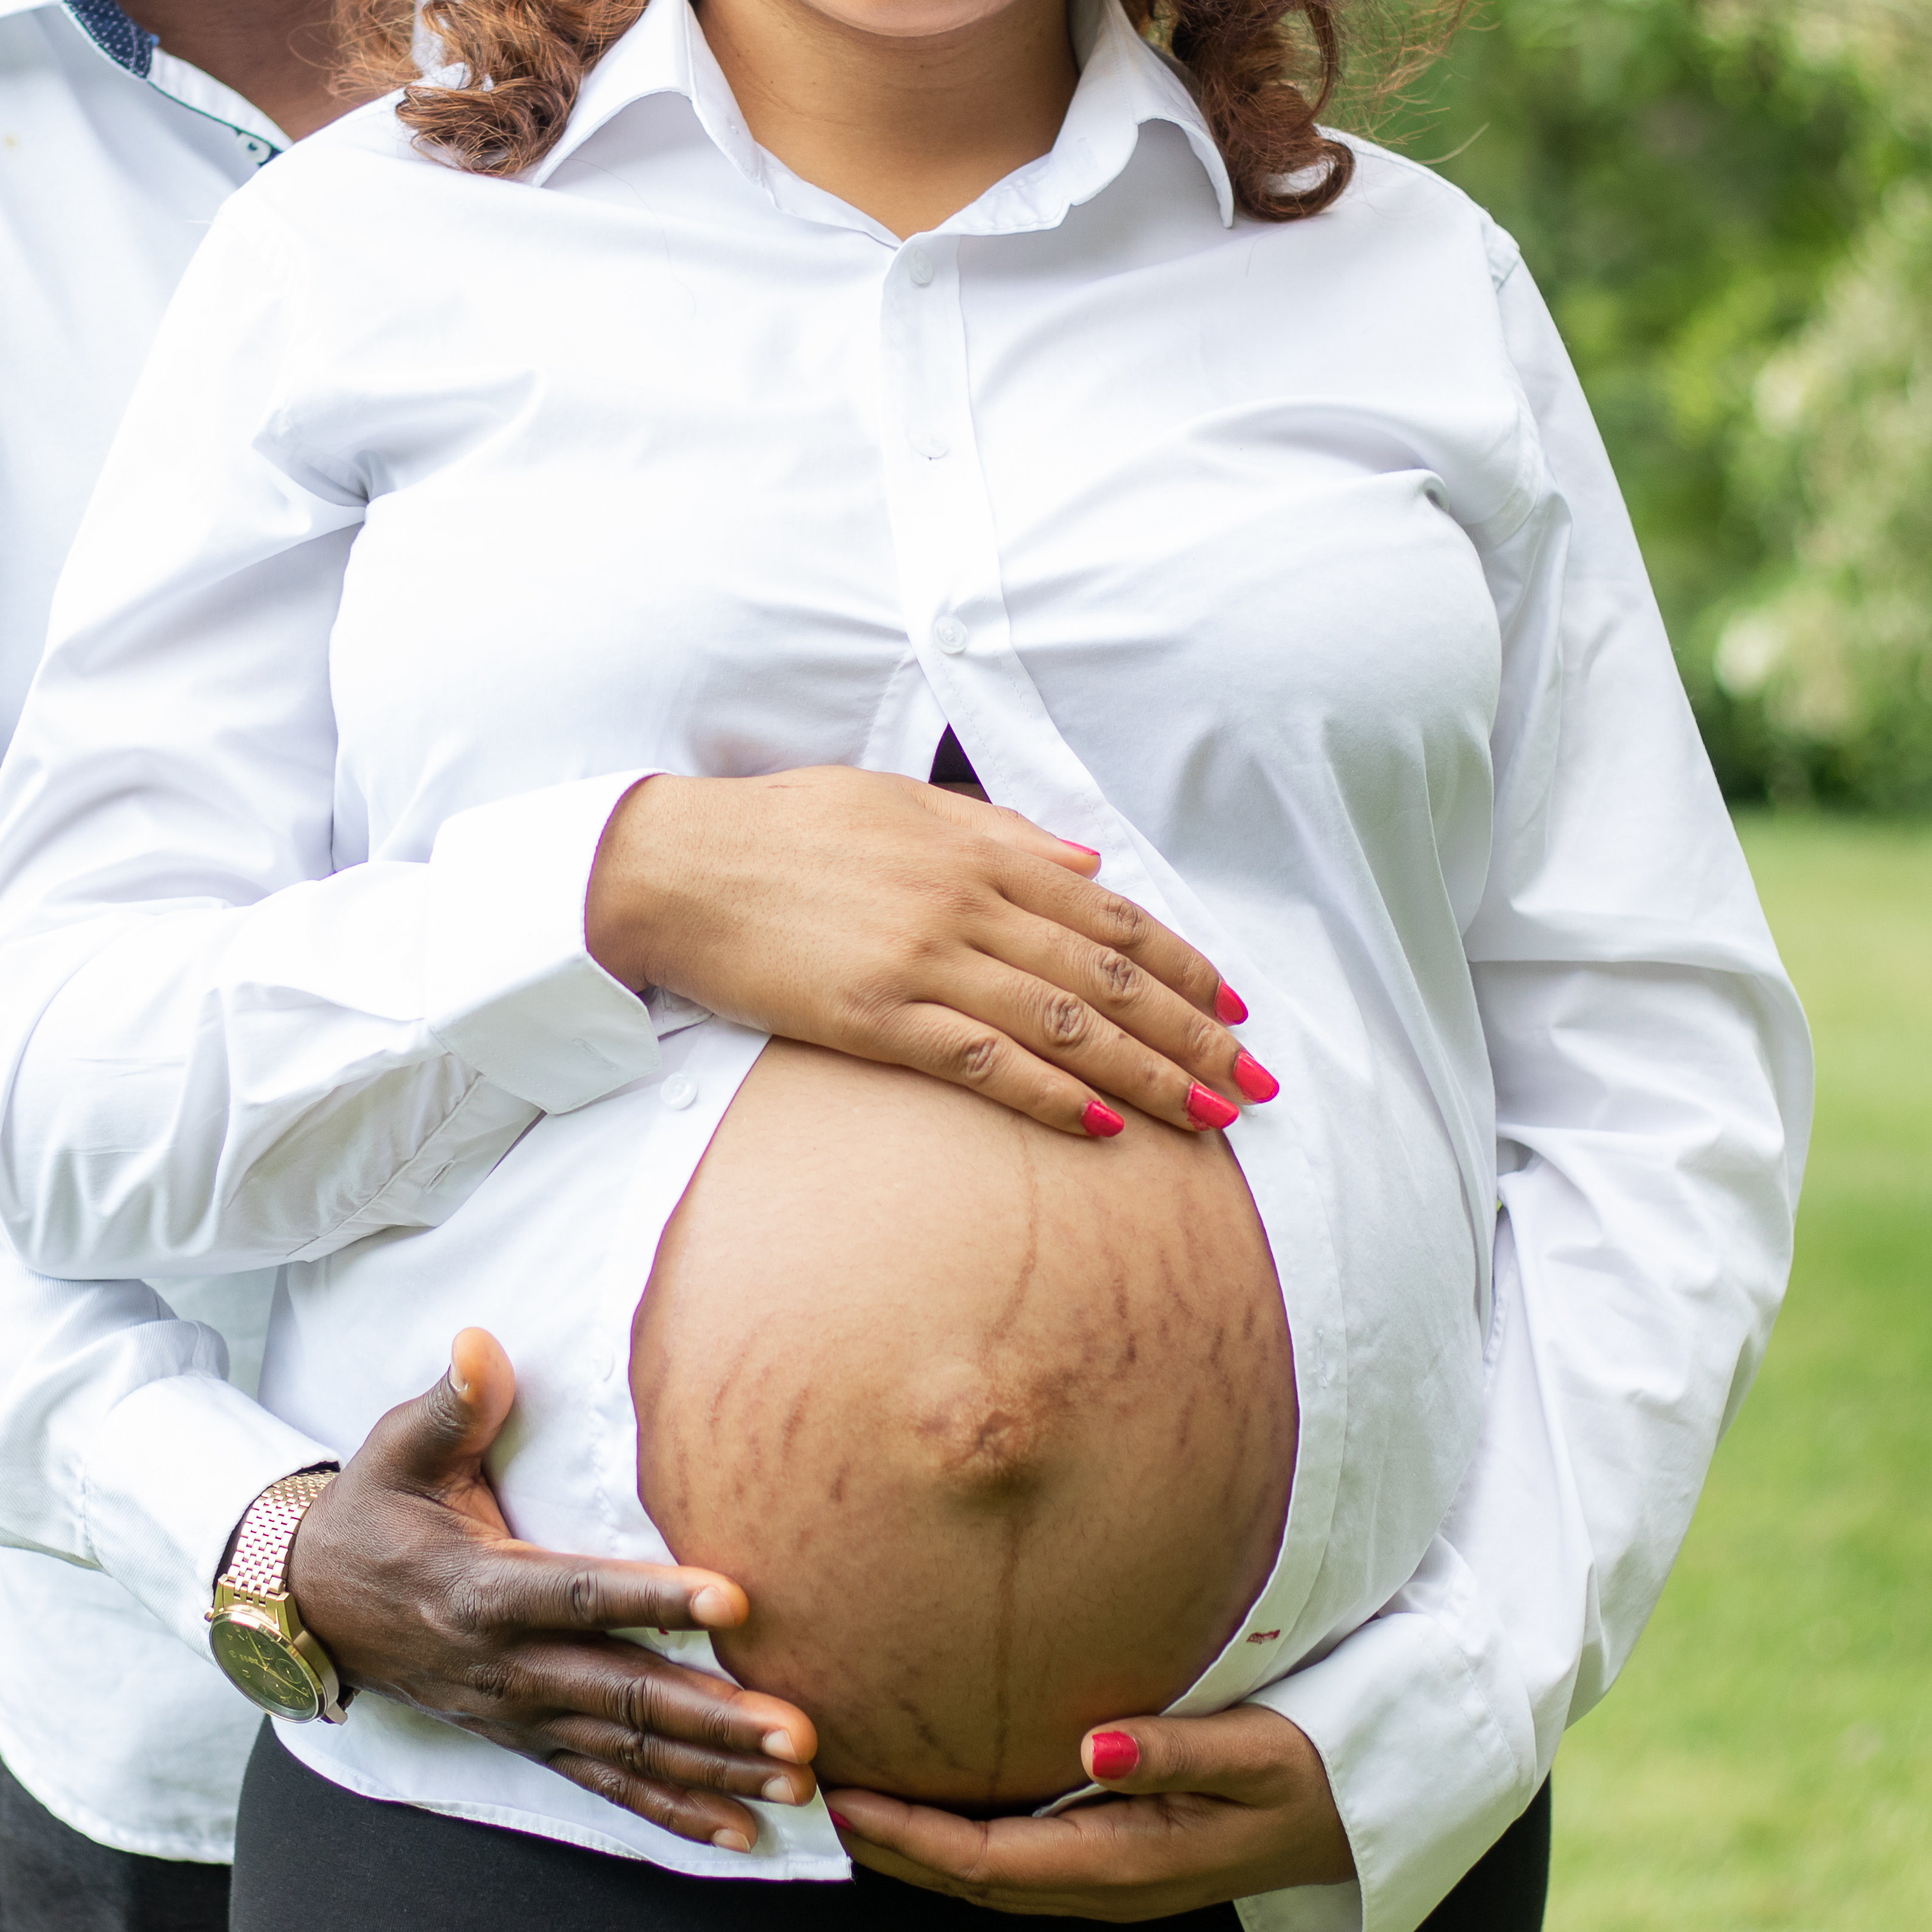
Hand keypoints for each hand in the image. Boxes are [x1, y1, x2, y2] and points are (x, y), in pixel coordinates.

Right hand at [283, 1329, 819, 1851]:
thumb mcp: (397, 1451)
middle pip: (623, 1694)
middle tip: (799, 1734)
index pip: (578, 1595)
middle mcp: (504, 1666)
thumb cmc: (373, 1515)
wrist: (312, 1607)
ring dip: (715, 1772)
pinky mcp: (527, 1741)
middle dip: (716, 1719)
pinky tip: (740, 1836)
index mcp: (479, 1589)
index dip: (654, 1599)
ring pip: (628, 1752)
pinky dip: (673, 1814)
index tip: (732, 1600)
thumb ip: (452, 1404)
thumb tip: (479, 1343)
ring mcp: (519, 1716)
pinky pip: (607, 1786)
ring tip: (795, 1787)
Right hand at [584, 768, 1272, 1139]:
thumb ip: (996, 832)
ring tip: (1209, 1112)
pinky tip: (1099, 1126)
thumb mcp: (899, 805)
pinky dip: (1050, 1095)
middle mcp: (965, 902)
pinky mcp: (875, 1016)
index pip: (1107, 911)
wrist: (676, 864)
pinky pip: (982, 1061)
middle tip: (1255, 1078)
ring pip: (1064, 1022)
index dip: (1181, 961)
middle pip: (1107, 973)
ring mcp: (923, 961)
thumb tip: (1082, 860)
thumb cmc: (782, 829)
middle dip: (1192, 1030)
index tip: (1234, 1004)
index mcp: (977, 848)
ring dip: (1147, 1072)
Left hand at [828, 1706, 1352, 1920]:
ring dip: (913, 1848)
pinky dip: (954, 1840)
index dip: (913, 1837)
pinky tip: (926, 1805)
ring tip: (846, 1802)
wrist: (1360, 1812)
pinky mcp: (1112, 1858)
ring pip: (985, 1875)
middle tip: (812, 1799)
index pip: (992, 1860)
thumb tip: (1090, 1746)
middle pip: (970, 1878)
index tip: (847, 1803)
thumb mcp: (1255, 1754)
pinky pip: (1013, 1859)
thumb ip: (1171, 1750)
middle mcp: (1105, 1884)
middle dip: (889, 1847)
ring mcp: (1108, 1877)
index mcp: (1128, 1862)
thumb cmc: (1311, 1773)